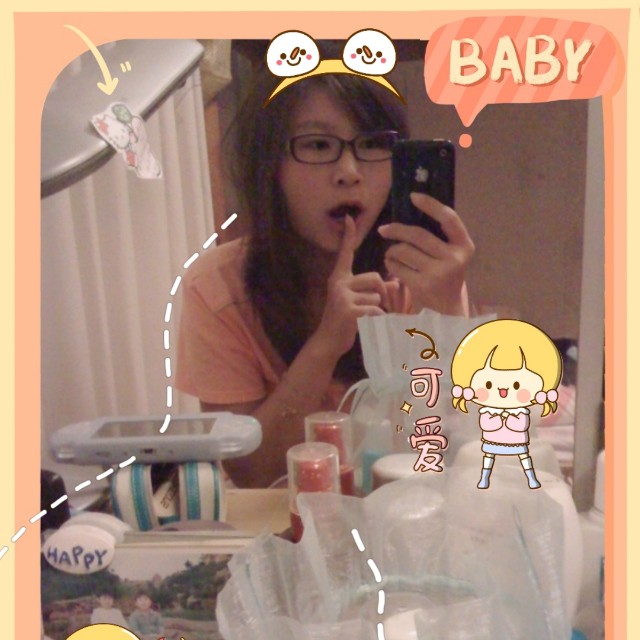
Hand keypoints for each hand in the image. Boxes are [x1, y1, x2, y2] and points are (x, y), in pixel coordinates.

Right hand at [312, 215, 388, 357]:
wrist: (329, 341)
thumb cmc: (346, 320)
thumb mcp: (358, 301)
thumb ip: (374, 290)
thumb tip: (395, 283)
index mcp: (340, 278)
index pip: (345, 253)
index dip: (348, 236)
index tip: (349, 217)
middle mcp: (339, 283)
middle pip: (376, 278)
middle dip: (383, 293)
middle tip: (379, 307)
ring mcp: (342, 296)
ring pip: (377, 296)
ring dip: (379, 309)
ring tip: (367, 318)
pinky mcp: (347, 310)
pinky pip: (375, 309)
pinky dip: (377, 319)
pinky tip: (368, 324)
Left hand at [378, 193, 474, 314]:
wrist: (446, 310)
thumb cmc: (444, 275)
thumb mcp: (450, 254)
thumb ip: (438, 235)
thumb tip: (411, 207)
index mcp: (465, 246)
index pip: (448, 218)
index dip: (430, 205)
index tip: (413, 196)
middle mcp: (455, 258)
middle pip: (418, 235)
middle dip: (396, 230)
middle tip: (383, 229)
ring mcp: (439, 273)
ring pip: (404, 251)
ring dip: (392, 250)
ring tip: (392, 254)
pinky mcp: (423, 286)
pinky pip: (397, 267)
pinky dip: (390, 264)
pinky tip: (393, 265)